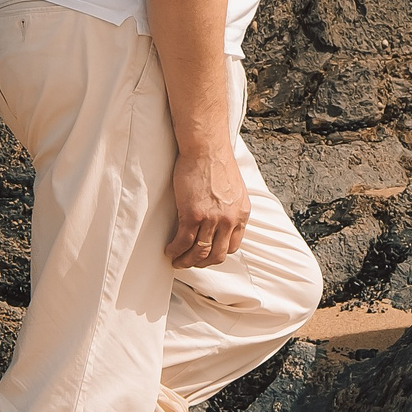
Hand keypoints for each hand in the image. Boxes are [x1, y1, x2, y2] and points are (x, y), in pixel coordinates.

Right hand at [166, 150, 248, 267]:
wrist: (207, 148)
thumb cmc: (216, 163)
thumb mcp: (233, 190)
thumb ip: (230, 208)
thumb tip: (221, 220)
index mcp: (242, 214)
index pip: (233, 246)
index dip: (217, 254)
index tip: (206, 254)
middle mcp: (230, 220)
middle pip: (217, 255)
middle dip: (202, 263)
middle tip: (190, 262)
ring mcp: (212, 219)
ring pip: (199, 253)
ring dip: (186, 261)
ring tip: (176, 260)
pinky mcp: (193, 215)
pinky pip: (183, 242)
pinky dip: (175, 250)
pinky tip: (170, 250)